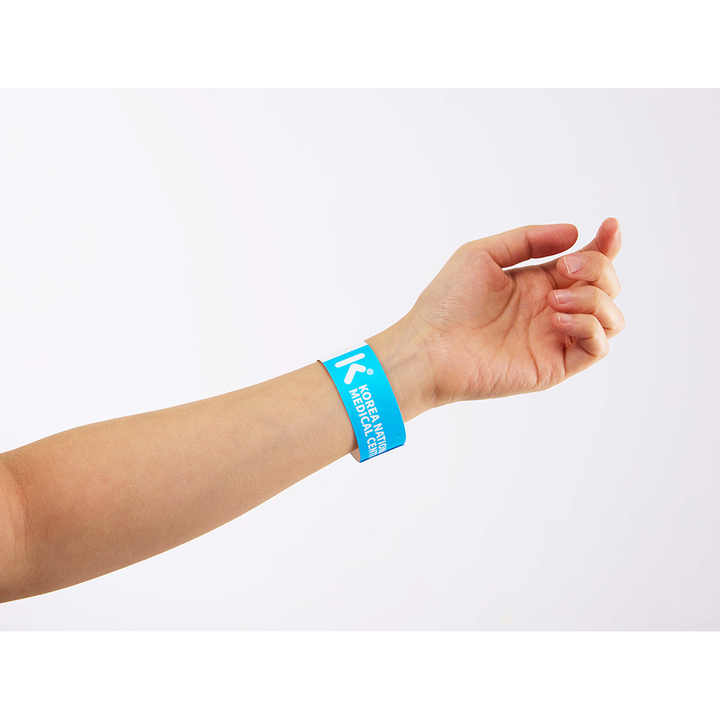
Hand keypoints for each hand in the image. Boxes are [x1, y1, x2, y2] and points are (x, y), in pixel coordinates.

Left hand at [377, 218, 623, 411]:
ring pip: (611, 318)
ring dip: (594, 299)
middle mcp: (551, 310)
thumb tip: (575, 234)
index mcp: (538, 283)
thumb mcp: (483, 254)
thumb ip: (528, 240)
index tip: (610, 226)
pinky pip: (598, 348)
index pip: (587, 264)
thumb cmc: (446, 302)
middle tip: (564, 269)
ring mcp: (554, 339)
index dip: (606, 244)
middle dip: (598, 268)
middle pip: (606, 286)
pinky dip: (589, 327)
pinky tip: (556, 318)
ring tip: (554, 300)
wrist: (429, 346)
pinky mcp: (554, 366)